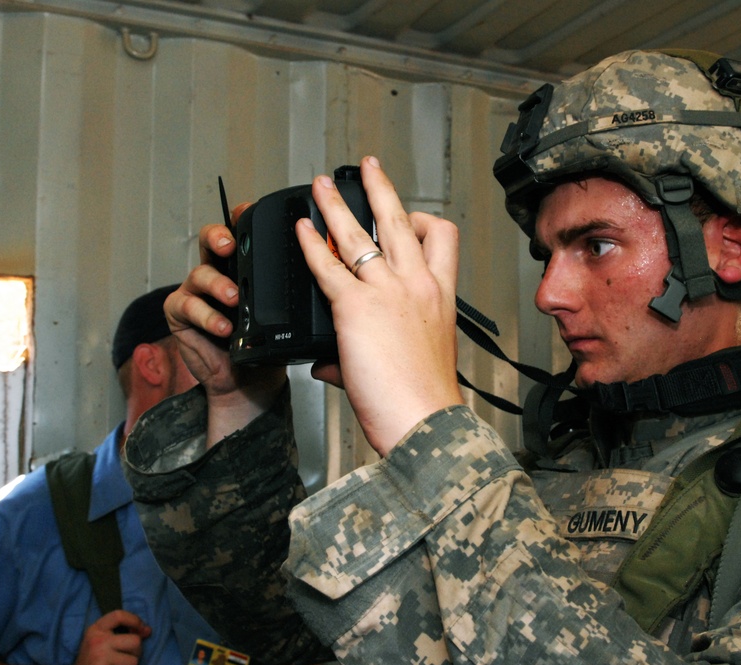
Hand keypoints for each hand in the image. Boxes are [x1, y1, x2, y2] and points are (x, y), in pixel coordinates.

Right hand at [72, 610, 149, 664]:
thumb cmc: (94, 660)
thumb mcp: (102, 640)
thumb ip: (123, 632)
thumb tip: (148, 630)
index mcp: (95, 629)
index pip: (119, 615)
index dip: (135, 620)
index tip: (143, 630)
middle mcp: (97, 641)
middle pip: (135, 641)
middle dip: (136, 652)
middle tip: (124, 658)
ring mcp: (100, 656)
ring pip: (134, 661)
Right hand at [165, 203, 286, 445]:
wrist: (251, 386)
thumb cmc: (271, 346)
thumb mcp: (294, 315)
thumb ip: (305, 290)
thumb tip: (332, 269)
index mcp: (249, 266)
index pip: (244, 232)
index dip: (243, 217)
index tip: (250, 211)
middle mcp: (221, 272)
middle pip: (212, 239)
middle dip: (220, 237)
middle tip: (231, 245)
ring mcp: (199, 292)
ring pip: (200, 272)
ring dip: (218, 283)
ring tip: (234, 296)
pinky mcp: (182, 315)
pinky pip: (187, 306)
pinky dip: (207, 315)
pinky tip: (224, 326)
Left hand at [297, 156, 463, 455]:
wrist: (424, 421)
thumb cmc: (425, 398)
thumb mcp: (413, 362)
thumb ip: (368, 351)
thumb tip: (327, 362)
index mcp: (439, 297)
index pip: (441, 239)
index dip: (423, 220)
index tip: (407, 215)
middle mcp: (418, 285)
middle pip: (401, 220)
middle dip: (380, 188)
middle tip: (368, 168)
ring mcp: (388, 292)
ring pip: (361, 232)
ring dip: (336, 203)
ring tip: (321, 185)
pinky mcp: (355, 308)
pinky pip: (327, 265)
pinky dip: (311, 244)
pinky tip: (300, 230)